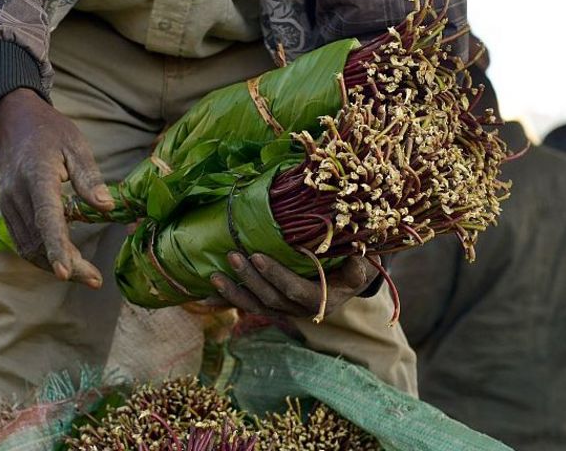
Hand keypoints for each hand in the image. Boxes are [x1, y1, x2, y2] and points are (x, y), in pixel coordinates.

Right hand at [0, 88, 113, 288]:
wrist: (14, 122)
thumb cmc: (51, 132)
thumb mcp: (76, 146)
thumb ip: (90, 178)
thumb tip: (107, 207)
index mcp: (37, 176)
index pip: (46, 217)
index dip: (56, 247)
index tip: (66, 272)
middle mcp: (17, 194)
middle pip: (39, 240)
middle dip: (66, 265)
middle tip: (95, 279)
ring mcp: (8, 204)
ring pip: (28, 247)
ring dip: (54, 264)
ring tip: (85, 273)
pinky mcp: (7, 210)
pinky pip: (22, 241)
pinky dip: (42, 255)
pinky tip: (65, 258)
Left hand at [209, 252, 376, 319]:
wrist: (346, 281)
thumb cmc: (353, 268)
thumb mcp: (362, 267)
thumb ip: (359, 267)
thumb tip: (357, 259)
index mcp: (321, 300)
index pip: (294, 291)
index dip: (275, 276)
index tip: (258, 256)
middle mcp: (299, 310)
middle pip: (270, 298)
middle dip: (249, 279)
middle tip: (232, 255)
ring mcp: (283, 310)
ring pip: (255, 305)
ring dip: (233, 292)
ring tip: (214, 276)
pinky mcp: (270, 305)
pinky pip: (246, 305)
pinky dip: (226, 301)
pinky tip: (203, 297)